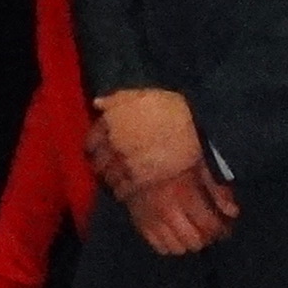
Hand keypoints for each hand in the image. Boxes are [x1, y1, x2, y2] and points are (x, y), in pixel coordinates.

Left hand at [89, 88, 204, 197]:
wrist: (197, 128)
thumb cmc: (171, 108)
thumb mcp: (143, 96)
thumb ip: (117, 99)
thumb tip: (97, 102)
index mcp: (112, 123)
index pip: (91, 142)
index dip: (95, 147)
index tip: (99, 149)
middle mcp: (114, 145)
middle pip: (99, 163)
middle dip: (103, 164)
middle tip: (111, 165)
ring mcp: (126, 165)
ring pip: (109, 178)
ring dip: (112, 179)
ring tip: (121, 179)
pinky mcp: (140, 182)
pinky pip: (121, 191)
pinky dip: (122, 192)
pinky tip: (129, 189)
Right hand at [122, 163, 239, 256]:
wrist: (138, 150)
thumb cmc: (174, 153)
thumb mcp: (201, 165)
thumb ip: (218, 190)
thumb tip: (233, 212)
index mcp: (185, 195)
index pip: (209, 225)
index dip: (222, 230)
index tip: (226, 227)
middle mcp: (168, 212)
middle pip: (194, 242)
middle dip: (207, 238)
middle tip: (210, 230)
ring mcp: (152, 219)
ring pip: (176, 248)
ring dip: (189, 242)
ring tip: (193, 232)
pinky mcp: (139, 222)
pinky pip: (158, 246)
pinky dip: (170, 244)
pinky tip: (176, 234)